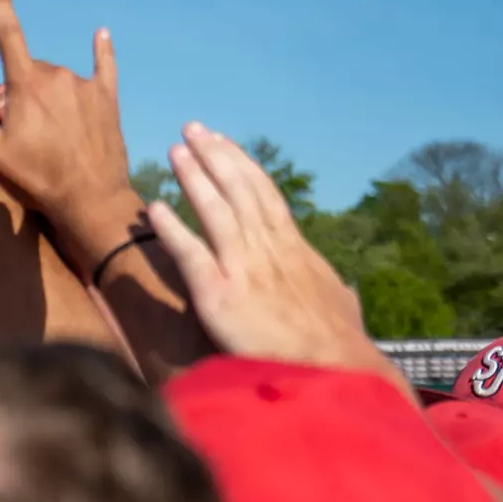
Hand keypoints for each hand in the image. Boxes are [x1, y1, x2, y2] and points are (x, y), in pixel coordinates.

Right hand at [0, 0, 133, 262]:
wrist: (90, 199)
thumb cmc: (36, 179)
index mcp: (26, 85)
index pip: (8, 33)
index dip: (1, 2)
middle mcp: (56, 76)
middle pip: (26, 71)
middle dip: (14, 93)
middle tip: (10, 131)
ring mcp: (84, 85)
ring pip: (54, 79)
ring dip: (42, 96)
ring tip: (39, 134)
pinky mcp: (106, 98)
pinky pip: (103, 67)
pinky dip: (101, 52)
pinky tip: (101, 35)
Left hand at [148, 122, 388, 381]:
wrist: (336, 372)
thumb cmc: (340, 347)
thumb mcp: (342, 310)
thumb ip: (336, 294)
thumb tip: (348, 291)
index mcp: (294, 250)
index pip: (263, 195)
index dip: (241, 165)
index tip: (222, 141)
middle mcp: (269, 250)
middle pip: (238, 191)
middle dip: (214, 157)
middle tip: (192, 128)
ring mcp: (244, 270)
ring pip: (216, 212)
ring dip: (194, 179)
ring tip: (175, 152)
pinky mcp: (221, 295)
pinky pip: (191, 255)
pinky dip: (172, 230)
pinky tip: (154, 209)